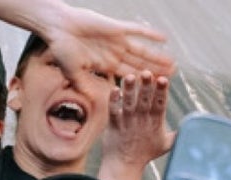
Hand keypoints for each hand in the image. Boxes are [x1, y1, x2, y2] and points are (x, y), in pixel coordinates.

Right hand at [39, 5, 174, 95]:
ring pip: (142, 51)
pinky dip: (150, 34)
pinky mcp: (116, 28)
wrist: (58, 27)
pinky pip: (137, 31)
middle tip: (171, 78)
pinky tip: (164, 39)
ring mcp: (117, 40)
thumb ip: (85, 86)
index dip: (141, 83)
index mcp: (105, 64)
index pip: (128, 76)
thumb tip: (94, 101)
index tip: (154, 91)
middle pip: (139, 65)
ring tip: (172, 64)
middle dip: (155, 72)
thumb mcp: (73, 73)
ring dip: (157, 57)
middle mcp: (114, 53)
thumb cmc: (62, 50)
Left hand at [102, 71, 173, 168]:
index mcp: (155, 123)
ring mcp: (127, 123)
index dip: (161, 92)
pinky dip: (114, 101)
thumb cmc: (145, 154)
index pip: (160, 104)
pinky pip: (113, 111)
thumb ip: (178, 133)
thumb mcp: (166, 144)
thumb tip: (193, 126)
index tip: (163, 79)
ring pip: (129, 103)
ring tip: (130, 77)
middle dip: (146, 87)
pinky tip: (114, 89)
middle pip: (145, 101)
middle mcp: (142, 121)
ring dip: (130, 90)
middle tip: (147, 72)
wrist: (125, 167)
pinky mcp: (114, 126)